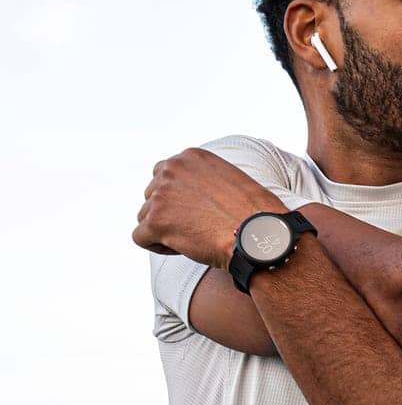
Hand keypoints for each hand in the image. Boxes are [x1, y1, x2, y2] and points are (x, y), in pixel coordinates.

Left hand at [132, 147, 287, 269]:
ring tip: (193, 237)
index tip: (196, 210)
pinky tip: (183, 247)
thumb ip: (201, 180)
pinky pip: (141, 237)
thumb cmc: (252, 214)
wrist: (257, 234)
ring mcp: (161, 194)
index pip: (165, 174)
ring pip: (145, 217)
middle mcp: (172, 169)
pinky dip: (158, 246)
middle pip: (152, 195)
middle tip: (195, 226)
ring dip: (164, 230)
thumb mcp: (228, 179)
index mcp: (191, 157)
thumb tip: (185, 197)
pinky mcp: (155, 221)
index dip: (178, 196)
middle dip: (168, 212)